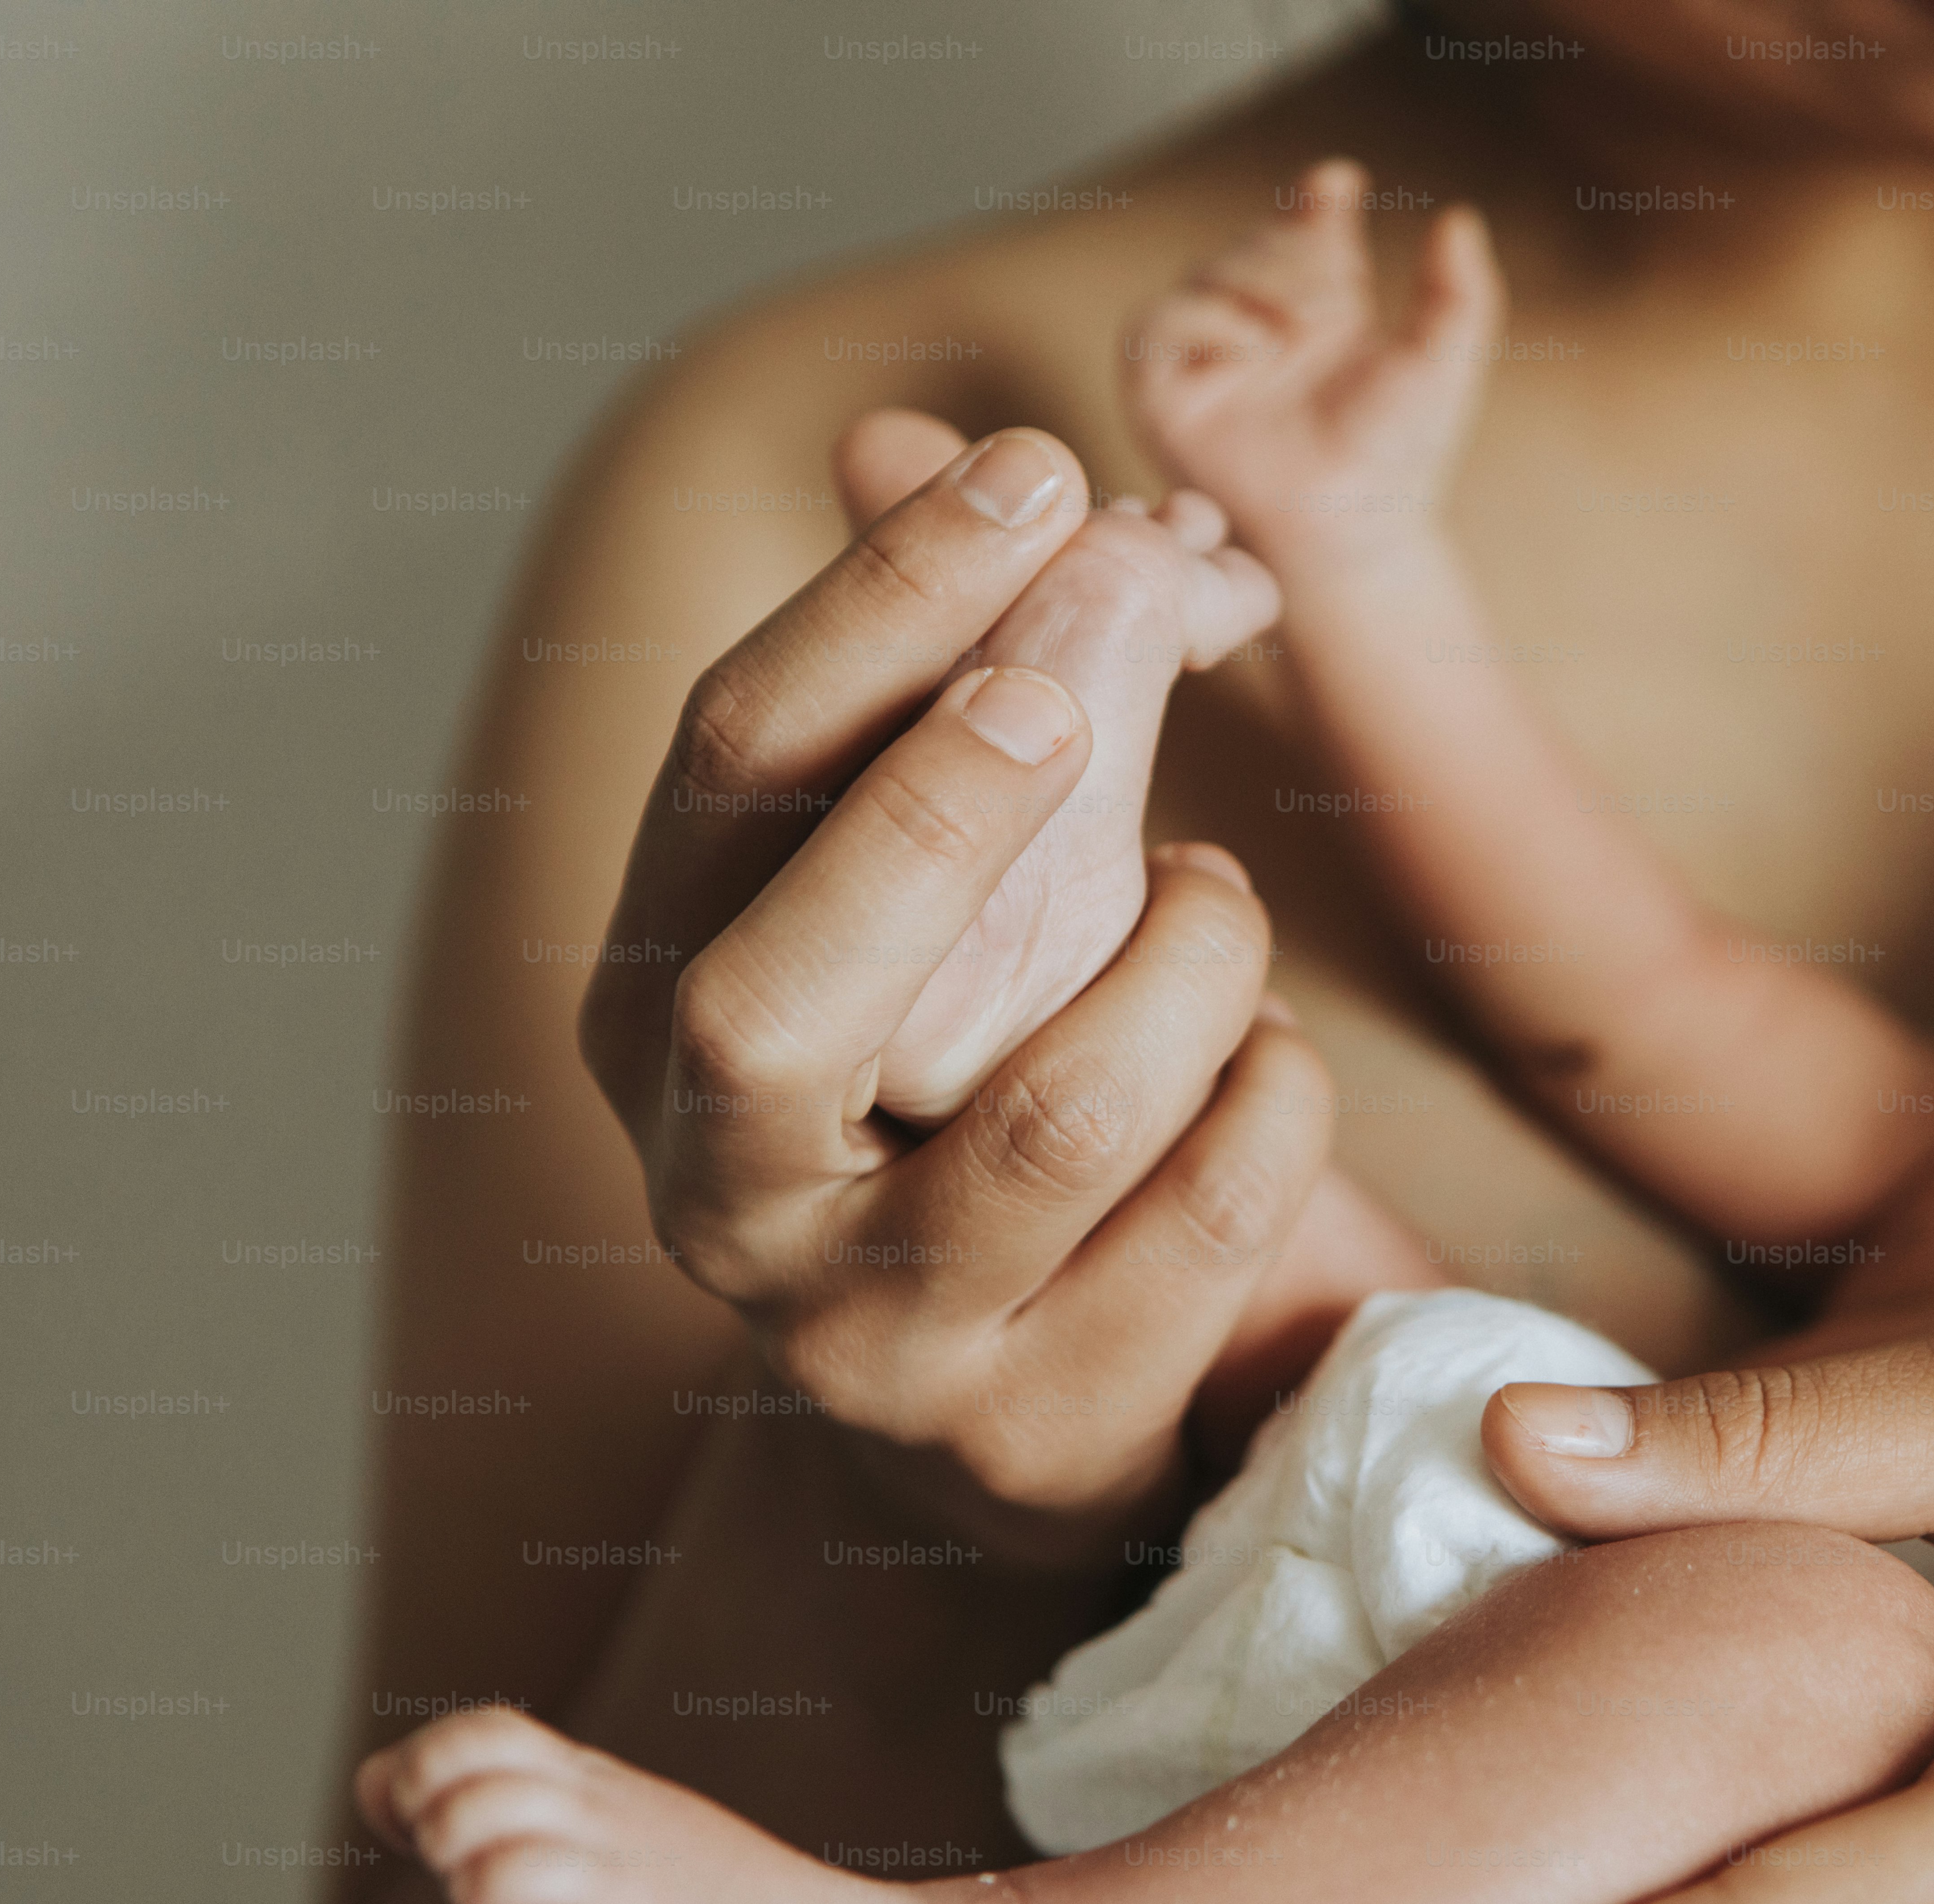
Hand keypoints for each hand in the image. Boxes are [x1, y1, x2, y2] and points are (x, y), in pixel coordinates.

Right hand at [576, 415, 1333, 1556]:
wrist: (1018, 1394)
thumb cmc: (967, 1082)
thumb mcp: (931, 903)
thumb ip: (931, 697)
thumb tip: (921, 441)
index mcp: (659, 1007)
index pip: (729, 775)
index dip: (872, 611)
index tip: (1026, 471)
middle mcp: (719, 1186)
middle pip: (787, 991)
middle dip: (935, 814)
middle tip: (1069, 686)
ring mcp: (870, 1337)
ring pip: (1059, 1113)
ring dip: (1188, 963)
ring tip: (1214, 905)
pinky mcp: (1037, 1432)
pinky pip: (1212, 1209)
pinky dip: (1274, 1089)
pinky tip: (1262, 1050)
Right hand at [1124, 157, 1500, 555]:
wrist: (1351, 527)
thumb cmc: (1396, 458)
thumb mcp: (1443, 366)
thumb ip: (1461, 294)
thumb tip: (1460, 217)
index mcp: (1323, 309)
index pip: (1310, 226)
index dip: (1319, 199)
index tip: (1339, 186)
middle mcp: (1261, 325)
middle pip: (1260, 240)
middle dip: (1296, 255)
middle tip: (1335, 304)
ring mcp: (1209, 356)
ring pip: (1210, 269)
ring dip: (1258, 283)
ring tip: (1297, 332)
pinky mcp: (1161, 391)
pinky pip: (1158, 323)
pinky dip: (1206, 321)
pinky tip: (1255, 348)